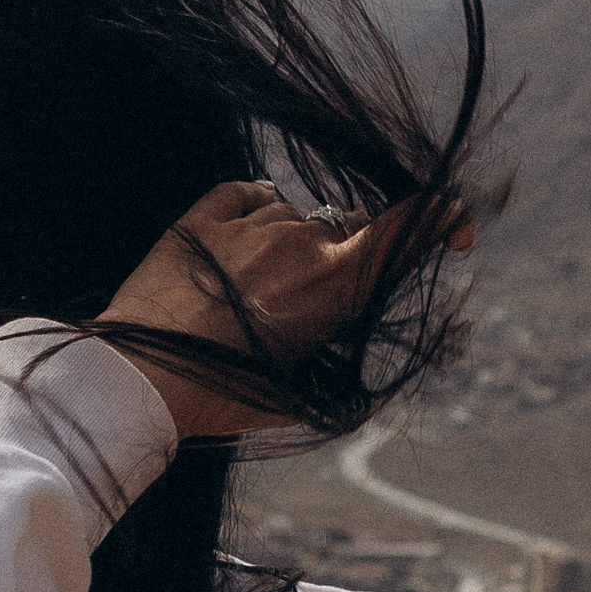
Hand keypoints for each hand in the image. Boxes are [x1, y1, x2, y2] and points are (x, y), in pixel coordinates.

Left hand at [102, 181, 451, 440]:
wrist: (137, 378)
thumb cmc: (222, 395)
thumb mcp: (299, 387)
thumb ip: (336, 346)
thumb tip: (345, 324)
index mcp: (336, 285)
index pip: (408, 226)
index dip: (442, 216)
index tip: (453, 226)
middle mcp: (301, 243)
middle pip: (347, 227)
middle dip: (342, 254)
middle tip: (305, 299)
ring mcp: (250, 225)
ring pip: (293, 217)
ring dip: (286, 244)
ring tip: (247, 295)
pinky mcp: (202, 217)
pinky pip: (244, 196)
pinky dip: (249, 212)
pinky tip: (233, 244)